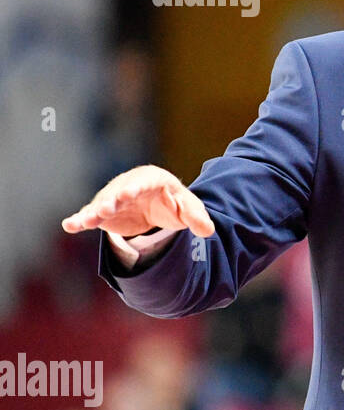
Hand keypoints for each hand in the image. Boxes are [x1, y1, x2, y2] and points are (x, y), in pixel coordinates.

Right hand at [61, 165, 214, 238]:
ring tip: (85, 221)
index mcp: (152, 179)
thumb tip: (208, 231)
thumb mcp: (189, 209)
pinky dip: (81, 220)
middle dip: (112, 199)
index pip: (144, 182)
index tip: (129, 193)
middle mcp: (129, 185)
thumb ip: (198, 218)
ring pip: (102, 204)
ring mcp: (115, 198)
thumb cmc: (175, 202)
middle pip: (119, 191)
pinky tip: (70, 225)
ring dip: (95, 212)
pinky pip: (91, 215)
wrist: (159, 206)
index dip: (136, 187)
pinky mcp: (105, 213)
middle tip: (106, 208)